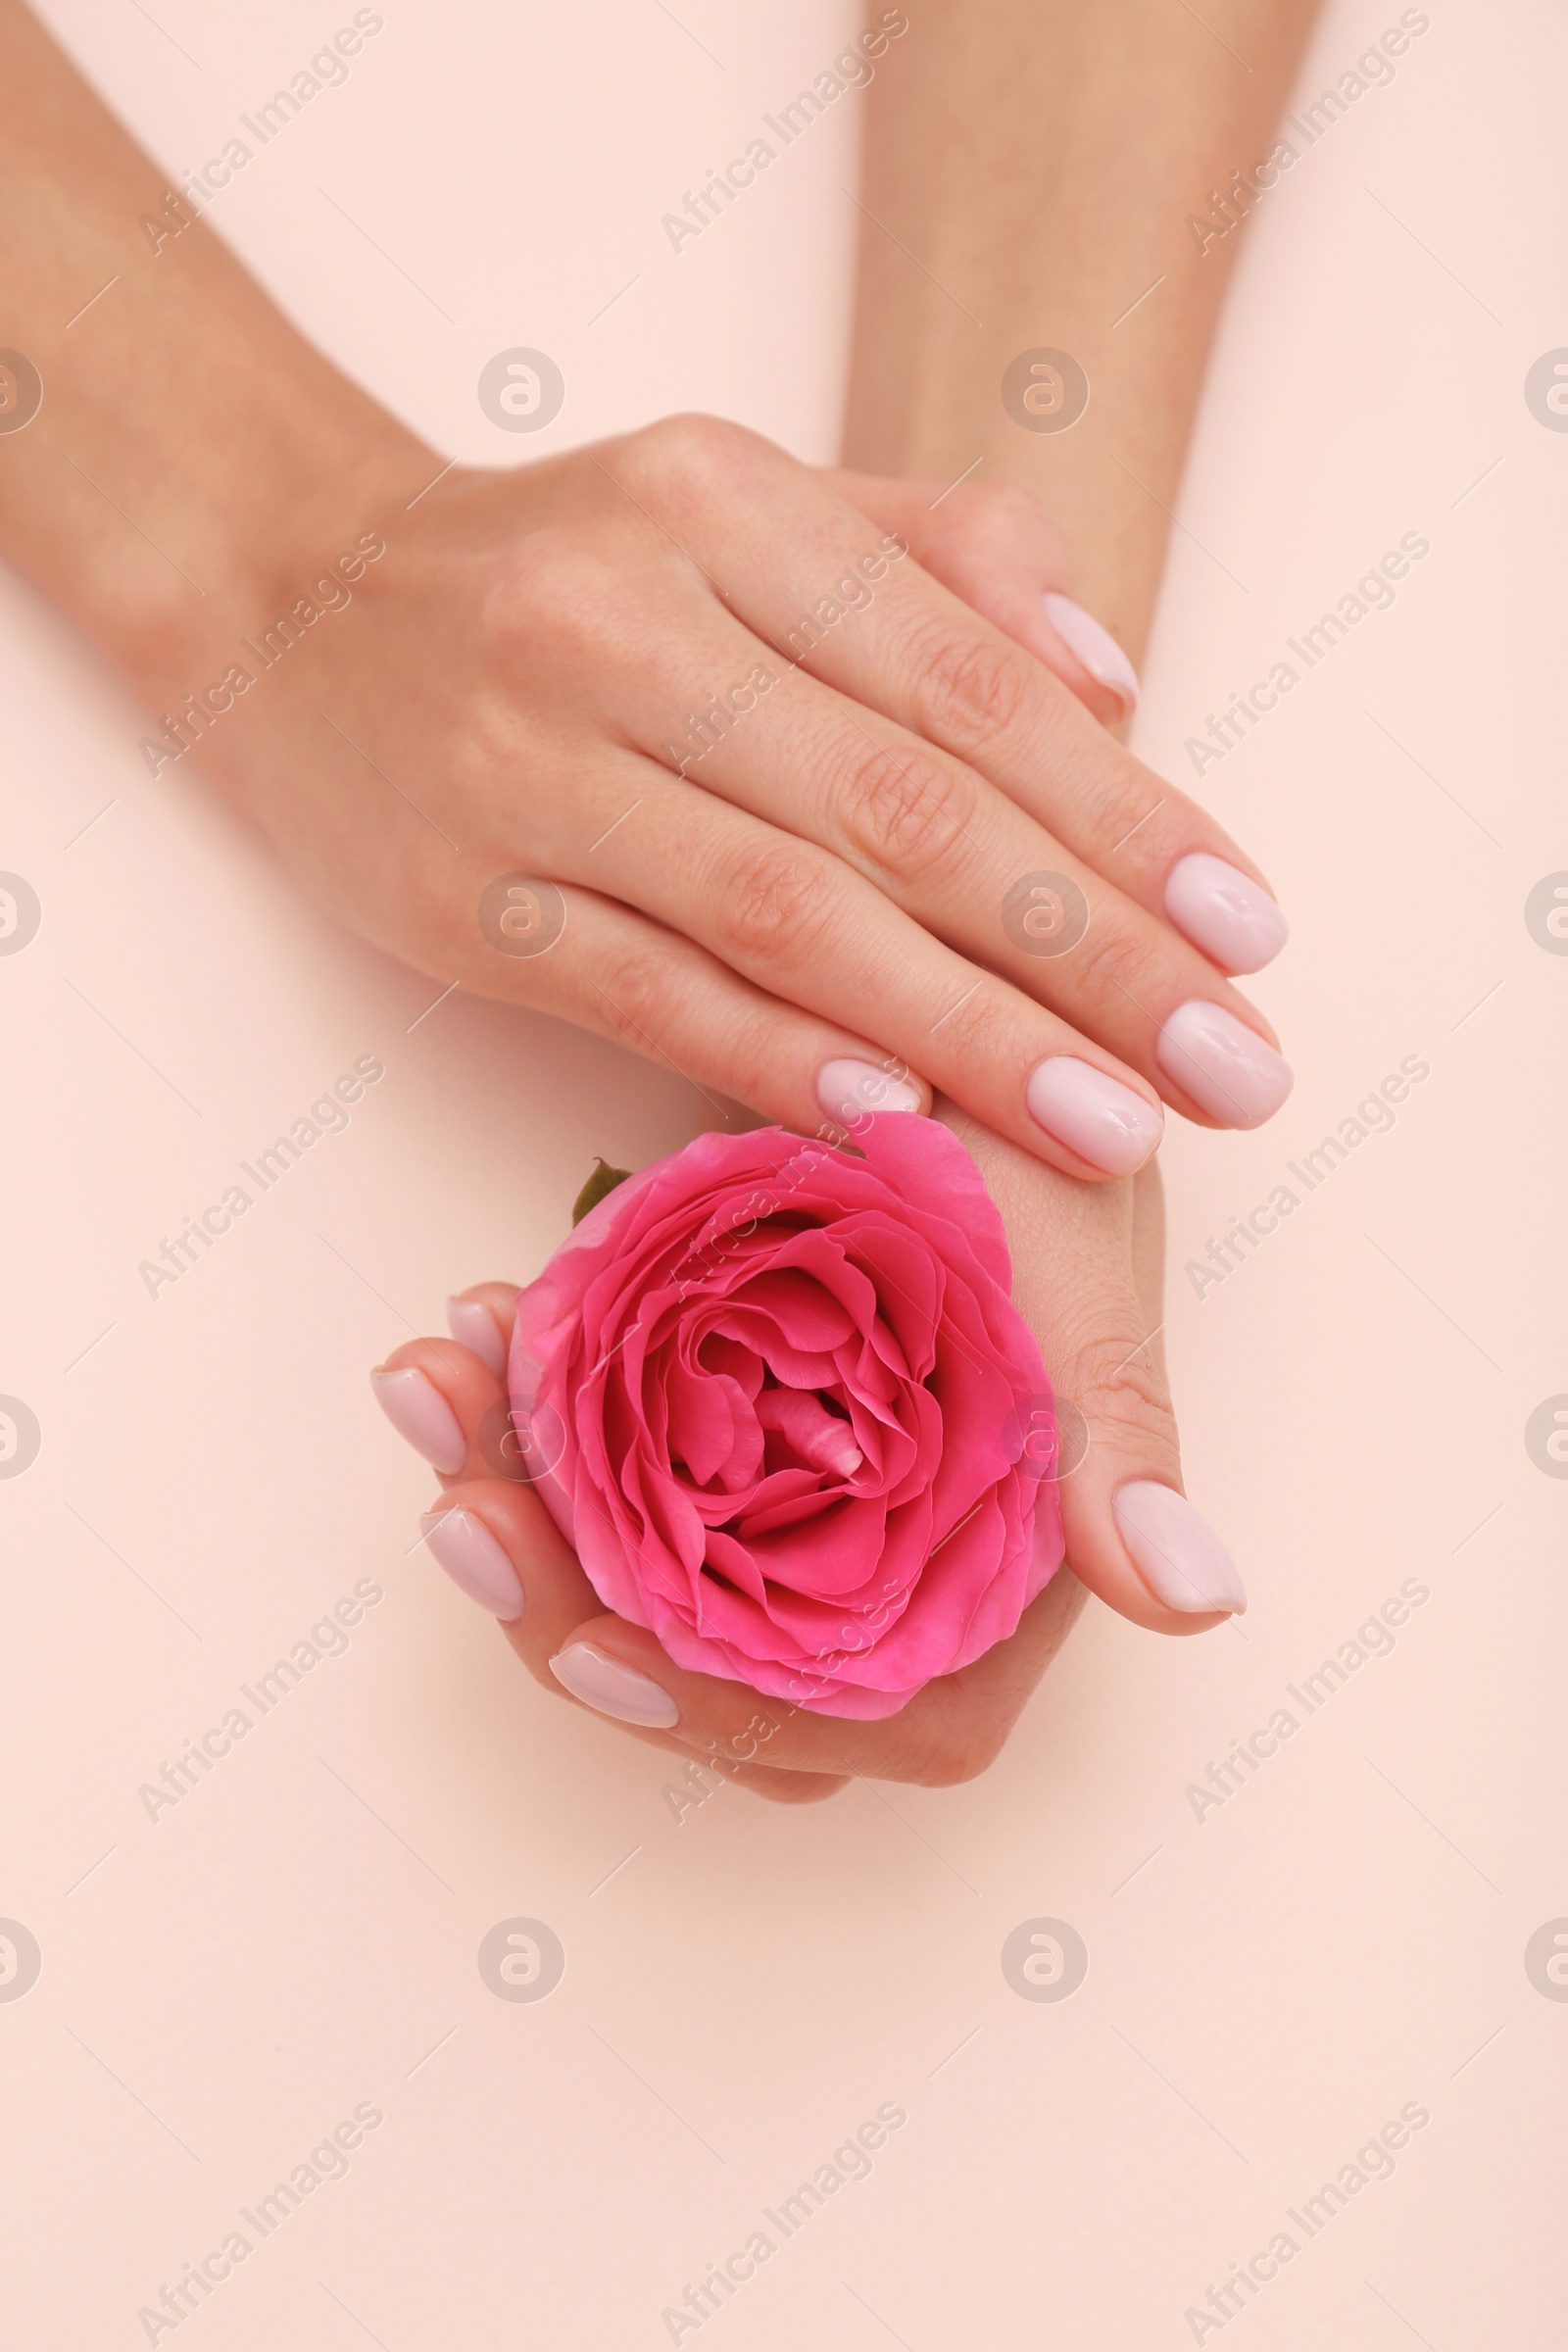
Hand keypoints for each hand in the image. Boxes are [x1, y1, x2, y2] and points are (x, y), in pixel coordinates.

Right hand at [177, 418, 1290, 1179]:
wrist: (282, 599)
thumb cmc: (555, 567)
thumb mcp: (741, 503)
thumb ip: (936, 558)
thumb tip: (1118, 677)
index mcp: (723, 507)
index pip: (969, 680)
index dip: (1125, 815)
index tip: (1246, 933)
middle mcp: (625, 621)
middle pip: (904, 805)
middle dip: (1092, 950)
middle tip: (1230, 1066)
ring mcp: (527, 762)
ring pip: (785, 909)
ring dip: (969, 1030)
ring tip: (1112, 1124)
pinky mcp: (456, 893)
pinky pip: (642, 987)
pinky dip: (773, 1054)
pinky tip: (898, 1116)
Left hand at [370, 1117, 1242, 1799]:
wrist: (959, 1030)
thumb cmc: (1043, 1143)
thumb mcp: (1080, 1263)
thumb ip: (1125, 1436)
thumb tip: (1197, 1607)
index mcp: (992, 1580)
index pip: (855, 1722)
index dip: (719, 1715)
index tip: (589, 1645)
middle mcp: (881, 1568)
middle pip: (705, 1673)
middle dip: (559, 1602)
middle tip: (462, 1498)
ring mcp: (782, 1500)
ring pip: (628, 1583)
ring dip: (515, 1503)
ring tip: (436, 1385)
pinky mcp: (705, 1426)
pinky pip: (595, 1471)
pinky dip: (523, 1416)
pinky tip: (471, 1330)